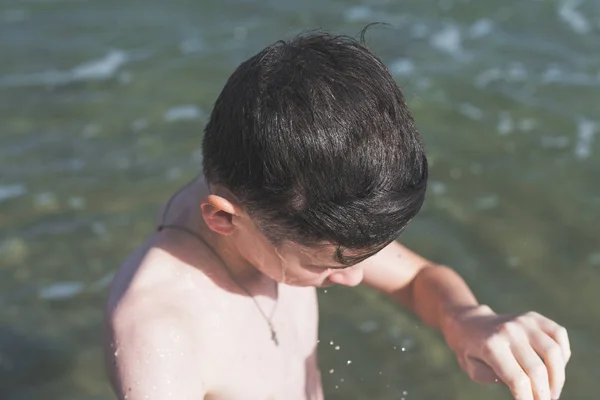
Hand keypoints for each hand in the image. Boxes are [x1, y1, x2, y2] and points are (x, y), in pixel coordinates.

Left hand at [441, 305, 570, 399]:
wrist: (470, 324)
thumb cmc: (471, 351)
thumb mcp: (473, 370)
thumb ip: (494, 379)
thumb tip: (523, 388)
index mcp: (491, 346)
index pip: (517, 380)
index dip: (527, 399)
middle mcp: (509, 331)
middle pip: (537, 370)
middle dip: (543, 394)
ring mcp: (523, 321)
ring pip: (554, 353)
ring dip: (558, 378)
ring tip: (552, 391)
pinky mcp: (534, 317)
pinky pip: (559, 334)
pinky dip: (563, 354)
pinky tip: (555, 368)